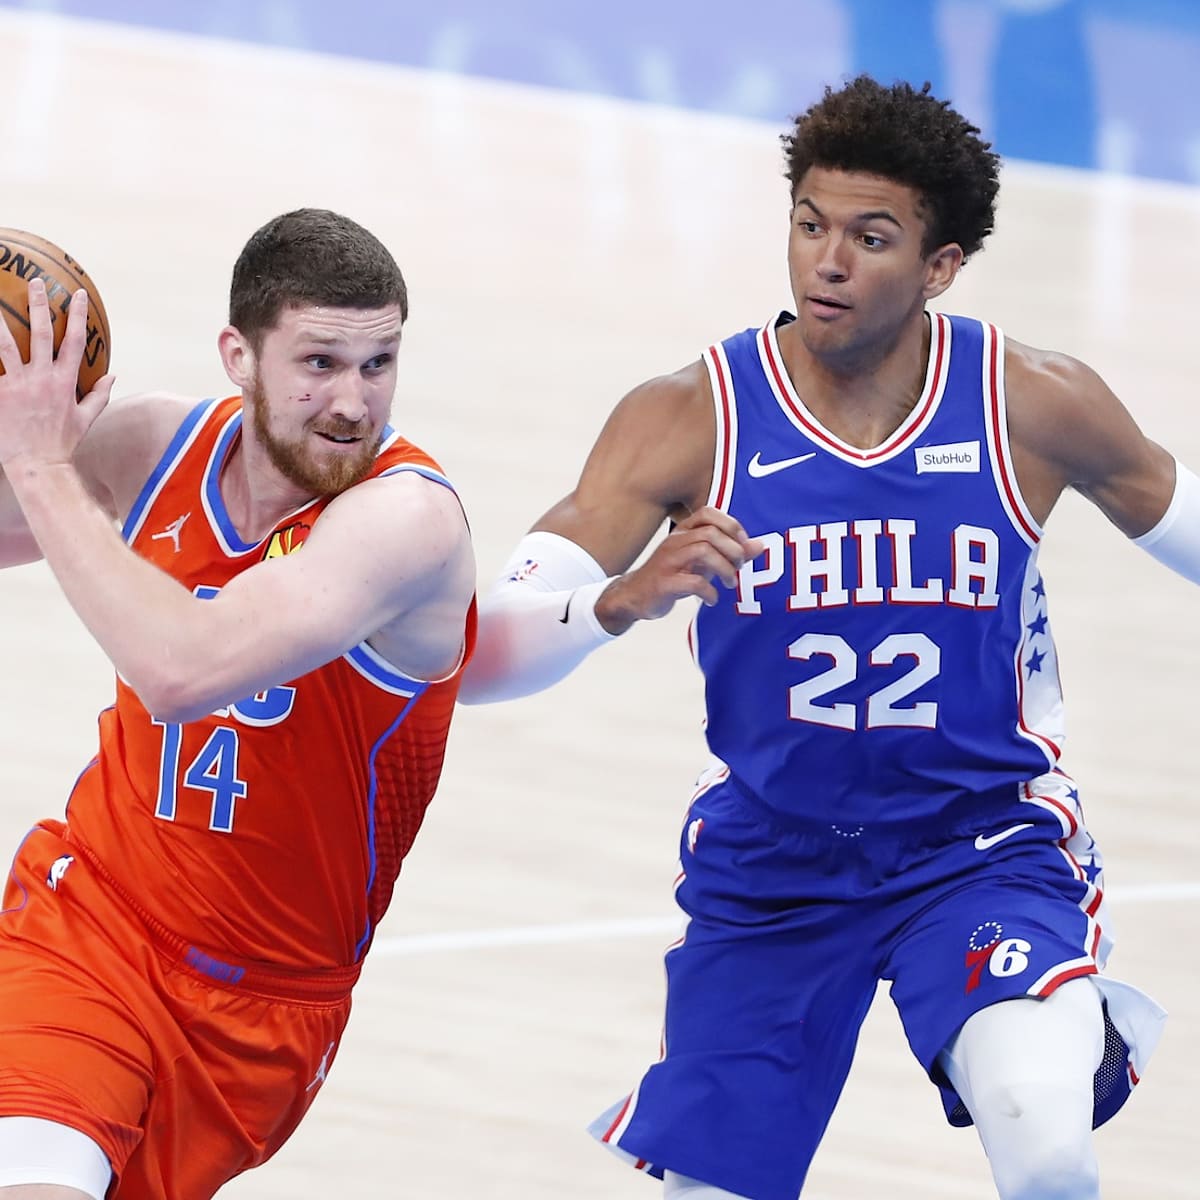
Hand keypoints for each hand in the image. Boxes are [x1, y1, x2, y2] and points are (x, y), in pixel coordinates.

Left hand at [0, 278, 113, 470]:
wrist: (37, 463)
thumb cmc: (62, 443)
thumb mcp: (86, 419)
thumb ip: (99, 394)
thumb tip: (113, 375)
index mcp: (66, 381)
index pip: (75, 341)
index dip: (77, 315)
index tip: (77, 294)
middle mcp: (43, 378)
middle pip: (42, 333)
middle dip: (40, 305)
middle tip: (36, 282)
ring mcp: (19, 384)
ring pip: (8, 344)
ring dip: (2, 321)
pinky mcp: (1, 392)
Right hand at [594, 506, 763, 633]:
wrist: (634, 596)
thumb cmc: (672, 575)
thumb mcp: (703, 562)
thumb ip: (730, 553)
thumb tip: (760, 545)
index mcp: (683, 532)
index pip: (708, 513)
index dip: (731, 526)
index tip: (742, 546)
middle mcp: (675, 542)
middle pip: (710, 533)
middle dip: (732, 551)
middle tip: (739, 568)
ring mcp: (667, 561)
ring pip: (702, 551)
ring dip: (724, 569)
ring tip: (730, 583)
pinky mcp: (663, 583)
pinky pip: (692, 582)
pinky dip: (709, 592)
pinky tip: (712, 599)